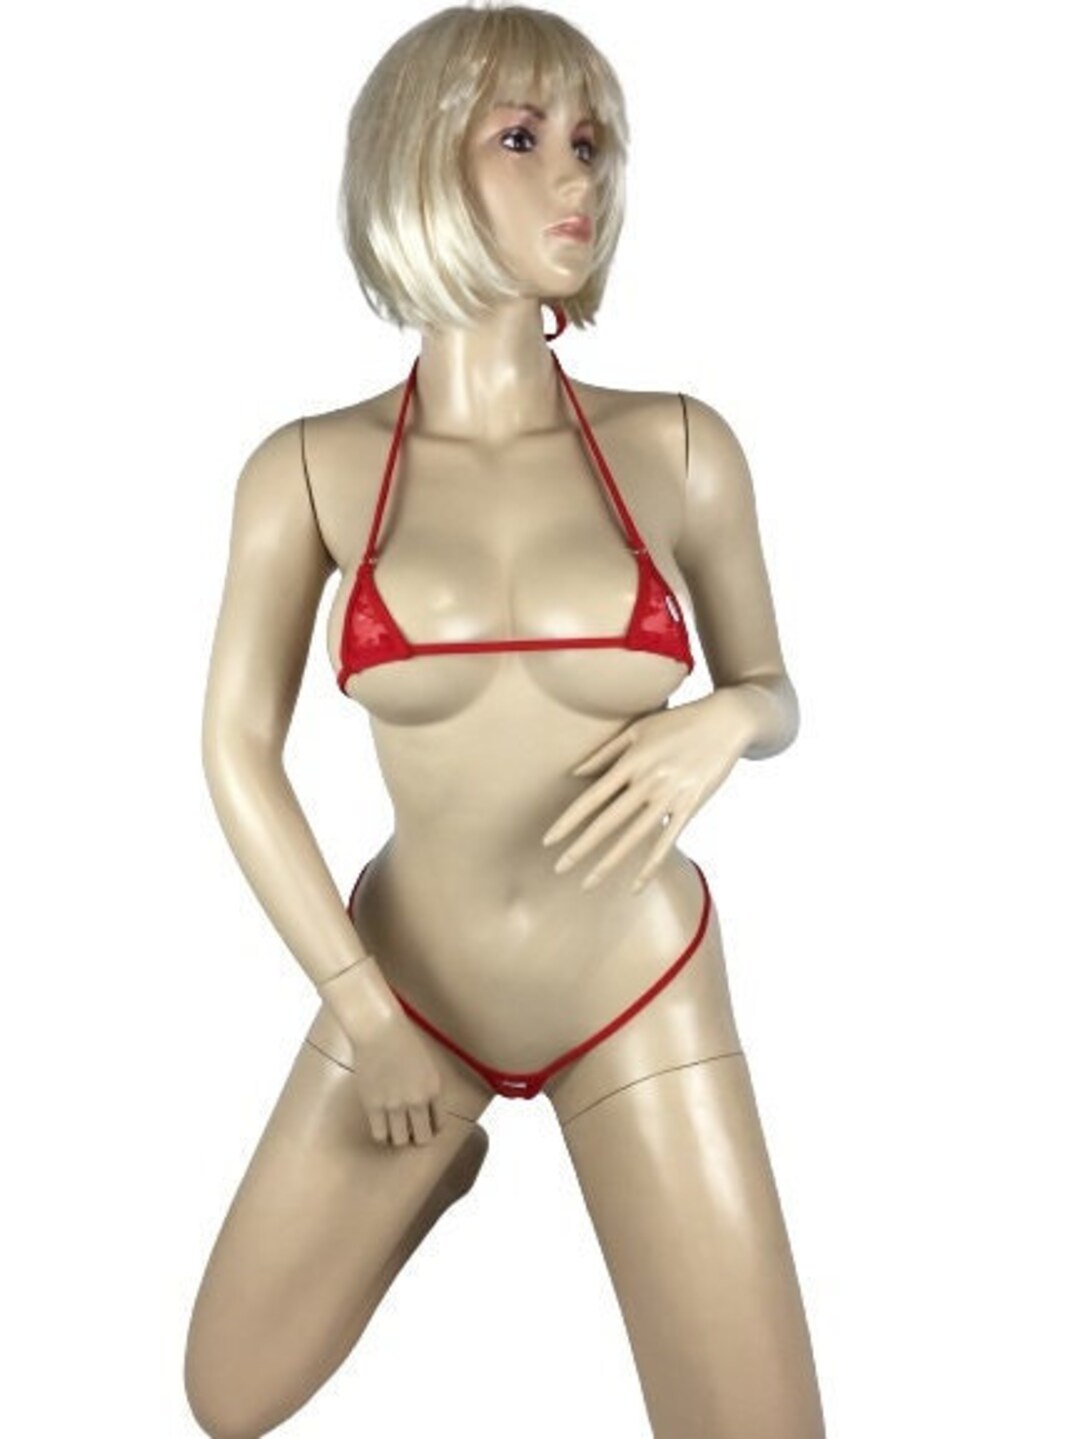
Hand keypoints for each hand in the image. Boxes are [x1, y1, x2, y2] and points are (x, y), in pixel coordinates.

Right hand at [347, 1005, 445, 1147]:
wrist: (379, 1029)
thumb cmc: (401, 1039)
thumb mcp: (426, 1064)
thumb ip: (427, 1087)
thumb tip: (423, 1108)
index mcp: (434, 1088)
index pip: (439, 1123)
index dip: (432, 1129)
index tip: (426, 1128)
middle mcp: (417, 1100)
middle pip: (422, 1137)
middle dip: (417, 1137)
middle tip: (410, 1133)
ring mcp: (395, 1105)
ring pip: (400, 1140)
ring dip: (398, 1138)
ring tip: (394, 1130)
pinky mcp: (374, 1105)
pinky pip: (380, 1134)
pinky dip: (382, 1134)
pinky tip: (381, 1126)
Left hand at [541, 692, 753, 892]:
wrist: (726, 721)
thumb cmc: (678, 721)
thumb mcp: (638, 728)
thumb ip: (605, 752)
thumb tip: (575, 773)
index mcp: (631, 762)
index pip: (591, 798)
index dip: (568, 821)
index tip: (548, 840)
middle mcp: (647, 781)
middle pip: (607, 822)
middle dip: (580, 848)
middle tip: (558, 869)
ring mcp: (670, 796)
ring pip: (633, 837)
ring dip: (609, 863)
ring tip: (587, 884)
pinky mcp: (691, 806)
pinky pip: (667, 842)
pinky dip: (650, 866)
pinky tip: (635, 886)